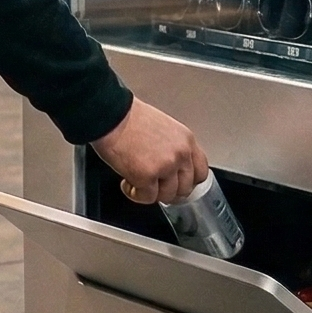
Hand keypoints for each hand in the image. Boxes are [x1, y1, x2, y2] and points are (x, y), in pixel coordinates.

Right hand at [91, 98, 207, 205]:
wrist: (110, 114)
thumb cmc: (129, 117)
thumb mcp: (164, 127)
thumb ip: (173, 147)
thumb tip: (171, 168)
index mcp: (186, 140)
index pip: (201, 172)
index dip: (187, 181)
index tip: (177, 183)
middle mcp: (180, 154)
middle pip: (185, 188)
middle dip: (168, 190)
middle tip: (154, 186)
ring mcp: (165, 166)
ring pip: (167, 196)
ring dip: (151, 193)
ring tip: (136, 182)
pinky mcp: (146, 176)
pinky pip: (147, 198)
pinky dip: (135, 194)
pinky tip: (127, 183)